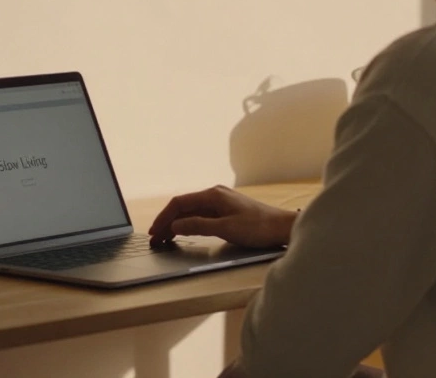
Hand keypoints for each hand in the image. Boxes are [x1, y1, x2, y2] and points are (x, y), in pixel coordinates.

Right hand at [148, 185, 296, 247]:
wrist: (281, 228)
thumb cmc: (257, 227)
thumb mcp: (225, 228)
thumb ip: (198, 226)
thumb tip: (175, 225)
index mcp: (212, 195)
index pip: (179, 203)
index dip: (164, 217)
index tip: (154, 232)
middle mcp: (214, 195)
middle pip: (183, 207)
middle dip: (167, 222)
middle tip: (155, 240)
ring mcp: (220, 202)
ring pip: (191, 212)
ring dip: (176, 224)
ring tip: (164, 239)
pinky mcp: (225, 211)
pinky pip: (200, 216)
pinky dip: (188, 225)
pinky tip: (182, 233)